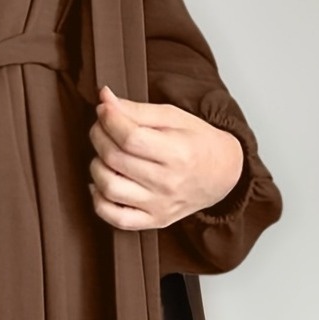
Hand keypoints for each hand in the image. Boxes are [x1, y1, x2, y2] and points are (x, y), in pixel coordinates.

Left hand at [88, 85, 244, 231]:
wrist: (222, 174)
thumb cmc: (198, 142)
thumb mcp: (173, 117)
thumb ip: (137, 109)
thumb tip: (104, 98)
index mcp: (178, 153)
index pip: (130, 137)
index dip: (109, 120)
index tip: (104, 109)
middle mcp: (168, 183)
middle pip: (115, 159)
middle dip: (99, 137)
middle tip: (101, 127)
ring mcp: (159, 205)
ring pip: (109, 188)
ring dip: (96, 167)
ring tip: (104, 155)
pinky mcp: (153, 221)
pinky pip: (115, 218)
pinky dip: (99, 201)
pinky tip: (101, 184)